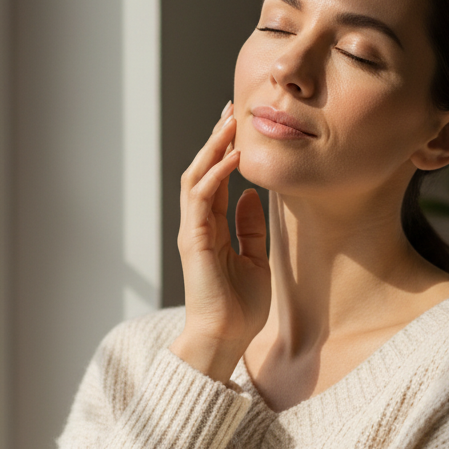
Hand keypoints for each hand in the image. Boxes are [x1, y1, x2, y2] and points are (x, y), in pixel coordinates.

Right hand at [170, 102, 270, 381]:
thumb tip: (252, 196)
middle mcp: (198, 226)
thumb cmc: (241, 307)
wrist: (224, 338)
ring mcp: (193, 232)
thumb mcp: (255, 259)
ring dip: (213, 149)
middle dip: (217, 140)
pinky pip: (200, 199)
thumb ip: (250, 228)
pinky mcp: (194, 241)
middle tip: (232, 110)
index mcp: (212, 230)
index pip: (216, 181)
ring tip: (230, 122)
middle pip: (203, 171)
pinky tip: (231, 157)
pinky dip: (215, 175)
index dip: (227, 152)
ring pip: (196, 178)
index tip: (241, 127)